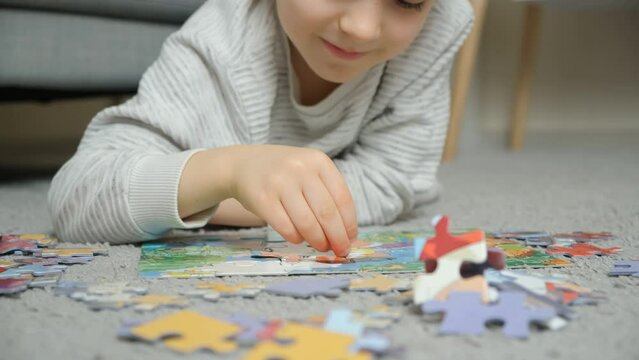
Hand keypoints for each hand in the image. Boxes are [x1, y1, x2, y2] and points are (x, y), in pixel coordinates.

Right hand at [229, 144, 357, 255]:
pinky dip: (296, 238)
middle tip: (340, 251)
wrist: (242, 165)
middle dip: (337, 237)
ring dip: (318, 240)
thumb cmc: (283, 173)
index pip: (342, 198)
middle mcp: (300, 169)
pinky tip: (299, 239)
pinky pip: (286, 227)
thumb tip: (346, 233)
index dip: (349, 224)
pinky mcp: (262, 199)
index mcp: (318, 161)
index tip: (350, 239)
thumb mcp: (308, 171)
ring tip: (321, 246)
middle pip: (327, 213)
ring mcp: (280, 183)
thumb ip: (327, 194)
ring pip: (307, 223)